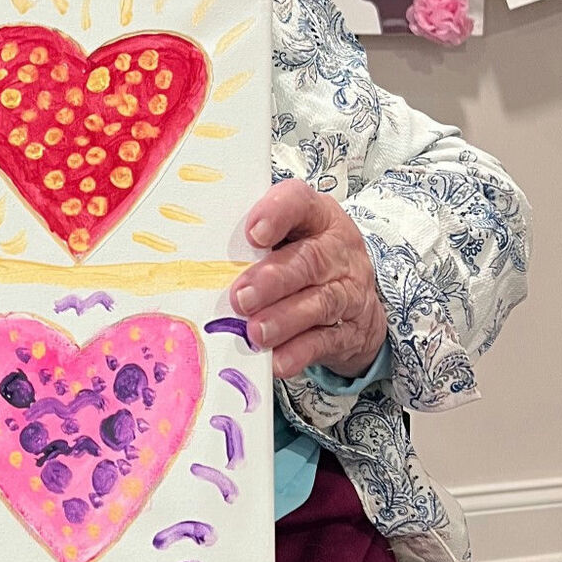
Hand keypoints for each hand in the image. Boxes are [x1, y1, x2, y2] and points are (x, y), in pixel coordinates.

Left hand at [230, 181, 386, 381]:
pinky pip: (325, 341)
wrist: (357, 305)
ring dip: (284, 319)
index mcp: (317, 217)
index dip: (277, 214)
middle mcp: (338, 251)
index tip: (253, 234)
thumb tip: (204, 260)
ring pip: (319, 303)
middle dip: (272, 280)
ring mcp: (348, 290)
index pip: (300, 202)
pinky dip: (299, 352)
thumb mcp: (289, 237)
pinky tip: (277, 359)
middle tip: (242, 298)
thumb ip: (254, 242)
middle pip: (309, 260)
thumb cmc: (305, 259)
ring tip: (255, 331)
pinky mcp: (349, 330)